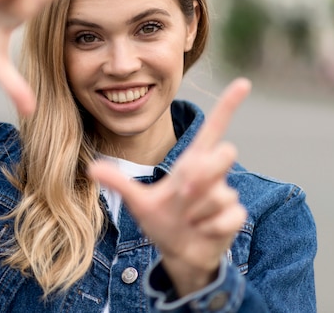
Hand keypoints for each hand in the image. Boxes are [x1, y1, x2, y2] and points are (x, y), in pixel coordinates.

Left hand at [88, 78, 250, 296]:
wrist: (178, 253)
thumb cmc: (162, 220)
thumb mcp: (138, 202)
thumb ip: (119, 183)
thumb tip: (90, 166)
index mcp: (191, 163)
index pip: (212, 129)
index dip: (227, 106)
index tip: (243, 82)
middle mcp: (211, 174)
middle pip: (225, 154)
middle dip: (204, 173)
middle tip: (183, 192)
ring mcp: (225, 195)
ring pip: (218, 194)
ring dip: (195, 211)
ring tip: (186, 219)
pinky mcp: (234, 217)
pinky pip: (225, 217)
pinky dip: (208, 228)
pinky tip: (200, 231)